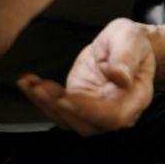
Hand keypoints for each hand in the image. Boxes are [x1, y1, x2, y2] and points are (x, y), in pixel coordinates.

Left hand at [18, 18, 154, 135]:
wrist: (125, 45)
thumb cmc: (132, 42)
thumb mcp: (130, 39)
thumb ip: (127, 56)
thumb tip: (121, 77)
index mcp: (136, 97)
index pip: (113, 116)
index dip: (89, 111)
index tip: (68, 97)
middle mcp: (117, 110)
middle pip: (87, 124)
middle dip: (61, 109)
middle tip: (41, 88)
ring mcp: (96, 110)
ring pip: (69, 120)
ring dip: (46, 105)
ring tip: (31, 84)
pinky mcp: (79, 104)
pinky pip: (59, 110)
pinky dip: (41, 99)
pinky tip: (29, 83)